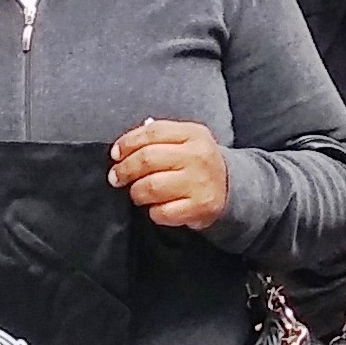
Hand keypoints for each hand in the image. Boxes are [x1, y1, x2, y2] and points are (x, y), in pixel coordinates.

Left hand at [108, 120, 228, 230]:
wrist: (229, 189)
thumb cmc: (196, 163)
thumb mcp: (185, 141)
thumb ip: (157, 138)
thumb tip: (122, 149)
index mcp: (193, 133)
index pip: (152, 132)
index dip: (128, 142)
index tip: (115, 154)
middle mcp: (198, 156)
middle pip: (148, 159)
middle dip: (125, 169)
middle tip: (116, 177)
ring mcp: (200, 182)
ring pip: (151, 187)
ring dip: (136, 192)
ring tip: (137, 193)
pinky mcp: (200, 207)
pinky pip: (161, 212)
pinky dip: (153, 212)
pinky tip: (156, 207)